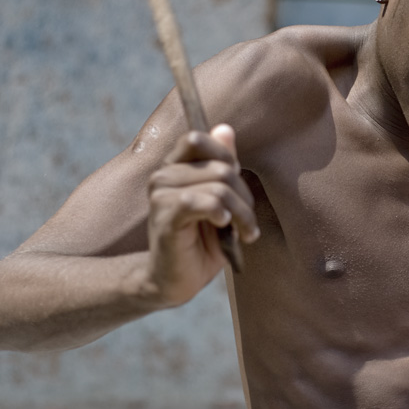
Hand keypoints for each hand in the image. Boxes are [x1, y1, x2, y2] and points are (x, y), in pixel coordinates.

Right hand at [143, 124, 258, 307]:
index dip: (226, 158)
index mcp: (175, 167)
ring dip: (241, 213)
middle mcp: (163, 176)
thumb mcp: (222, 201)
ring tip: (245, 233)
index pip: (198, 139)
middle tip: (248, 222)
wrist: (176, 280)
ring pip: (219, 187)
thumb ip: (223, 165)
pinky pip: (202, 202)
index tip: (238, 187)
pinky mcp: (165, 217)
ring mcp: (160, 195)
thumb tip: (225, 128)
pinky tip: (223, 227)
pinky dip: (221, 214)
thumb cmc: (201, 242)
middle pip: (221, 167)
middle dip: (245, 196)